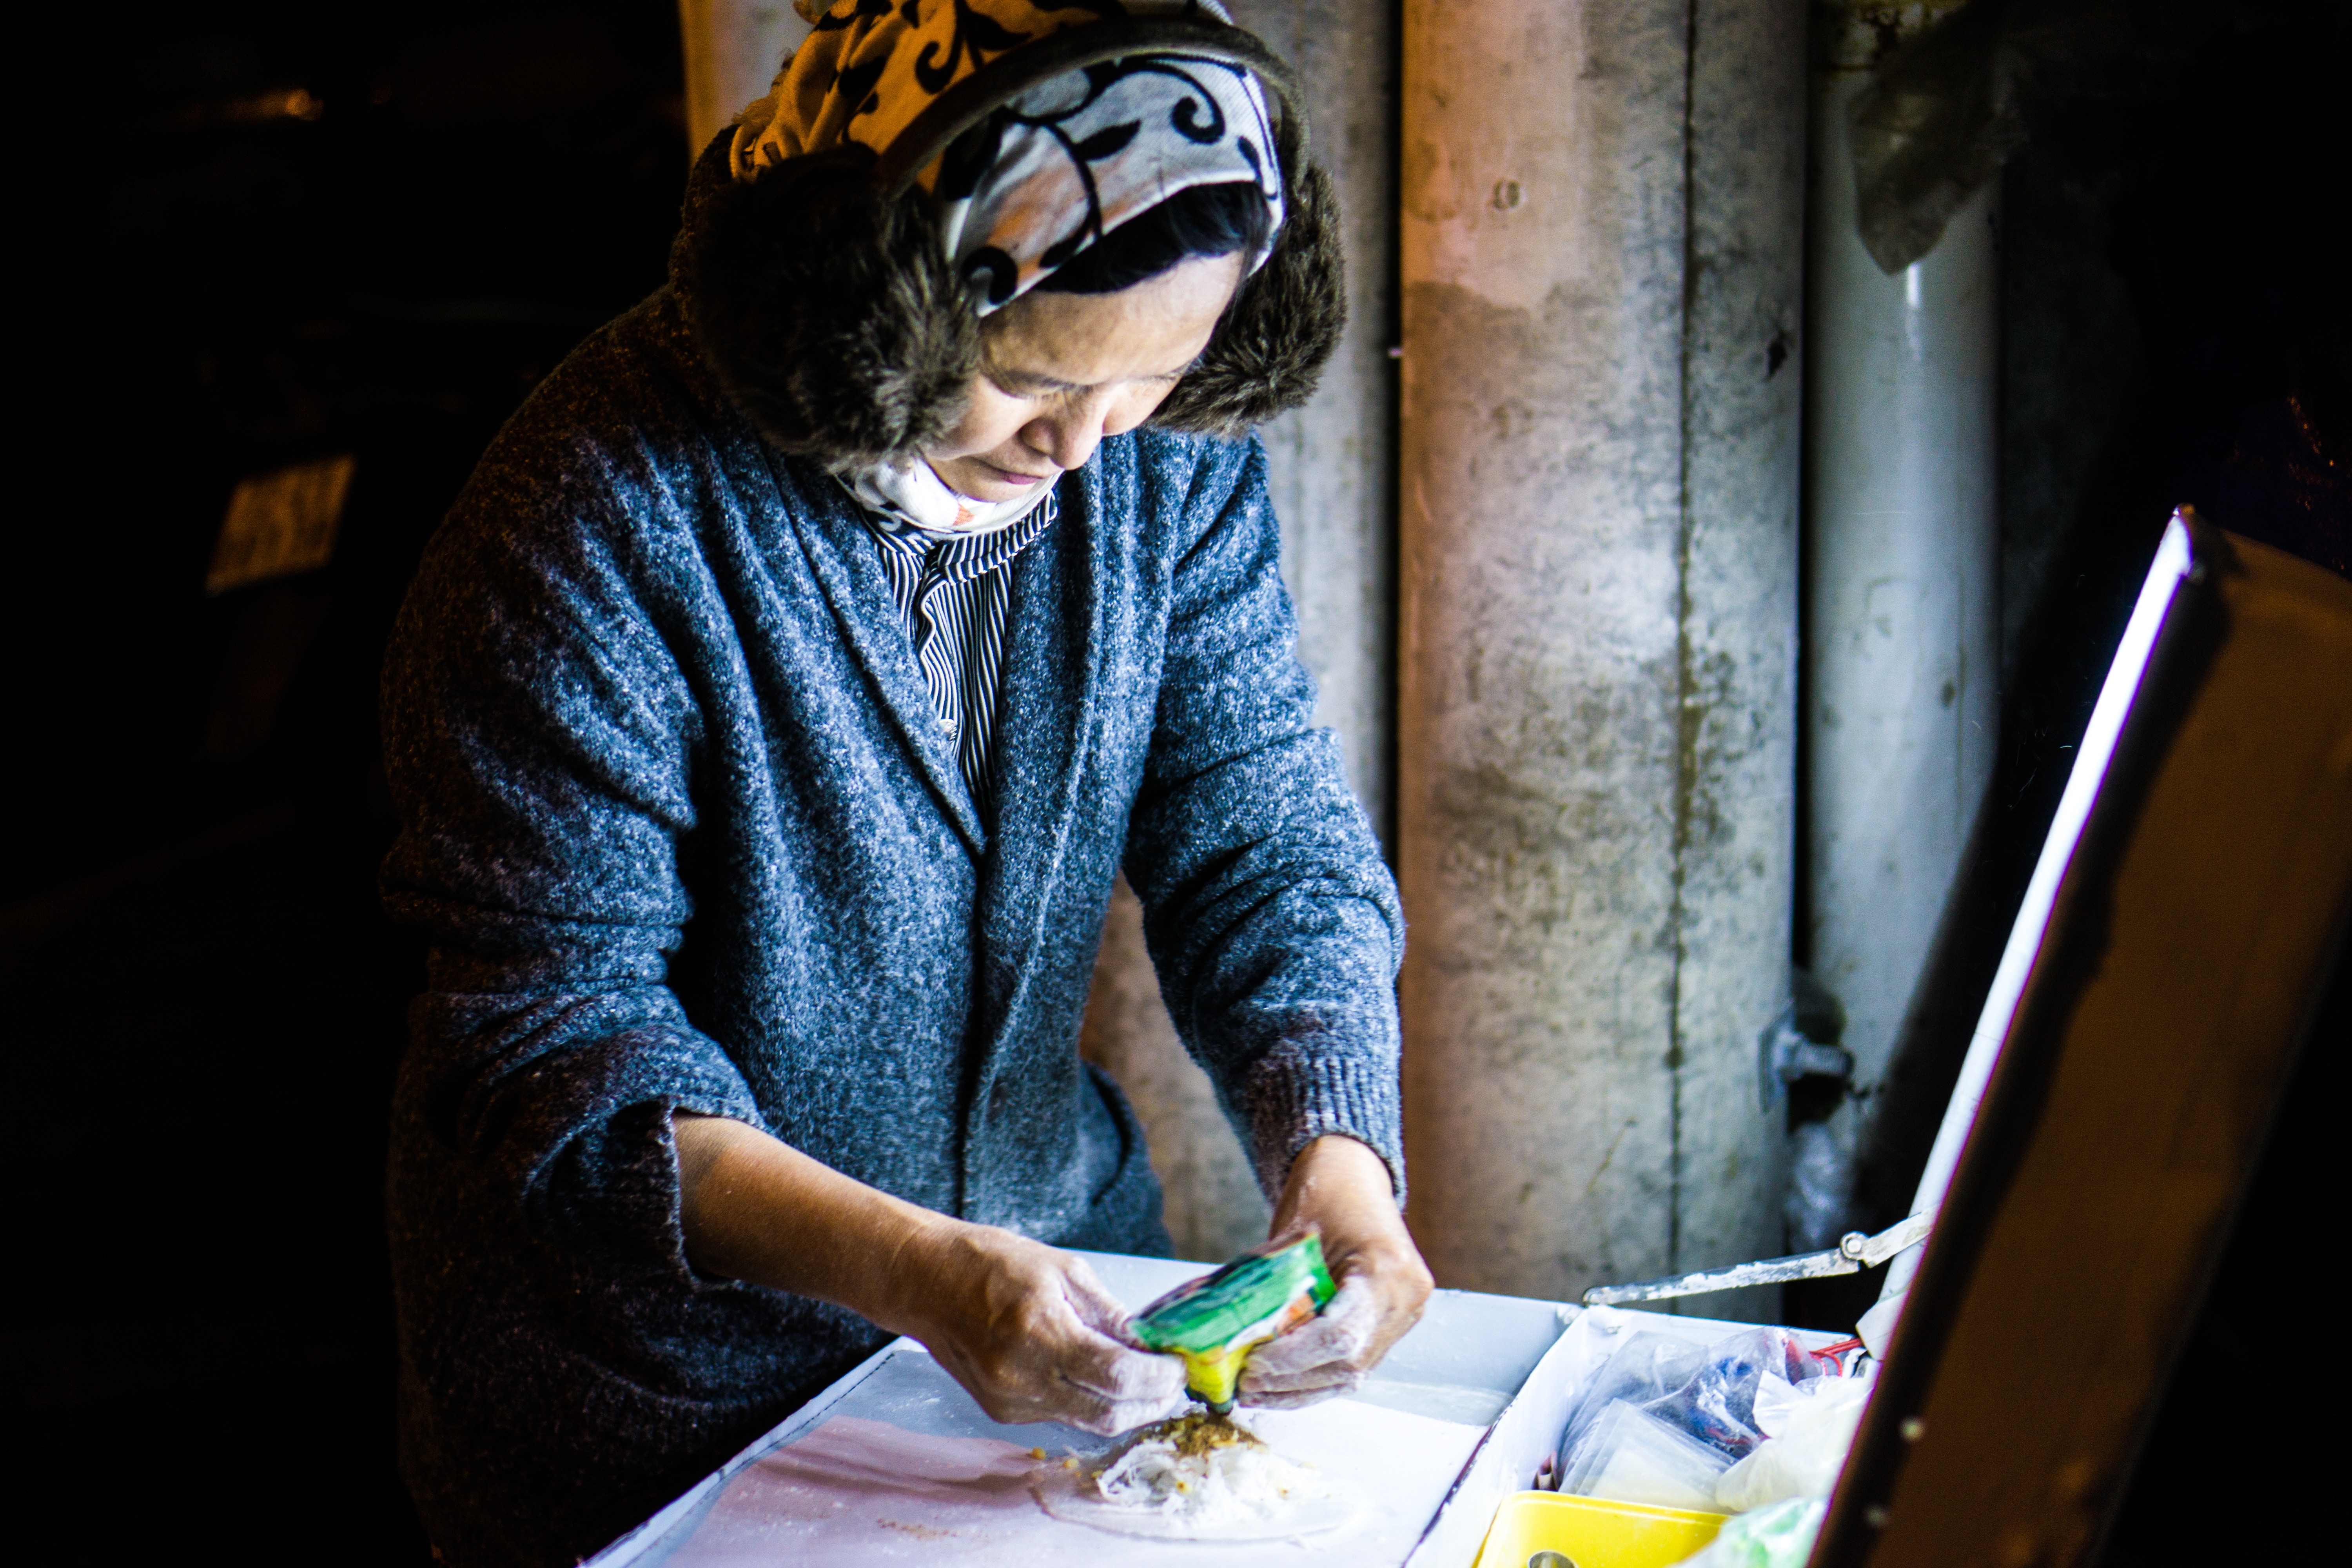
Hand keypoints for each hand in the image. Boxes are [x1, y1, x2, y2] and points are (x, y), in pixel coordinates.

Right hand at [673, 1113, 1185, 1435]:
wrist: (924, 1281)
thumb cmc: (990, 1263)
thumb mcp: (1062, 1269)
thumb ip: (1107, 1313)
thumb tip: (1149, 1344)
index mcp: (1039, 1330)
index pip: (1116, 1375)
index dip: (1157, 1379)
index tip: (1178, 1370)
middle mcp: (1021, 1375)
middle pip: (1105, 1412)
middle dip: (1148, 1403)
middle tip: (1172, 1385)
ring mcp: (1008, 1399)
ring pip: (1084, 1420)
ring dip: (1121, 1407)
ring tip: (1145, 1384)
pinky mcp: (1001, 1410)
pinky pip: (1058, 1416)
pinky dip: (1086, 1402)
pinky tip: (1099, 1380)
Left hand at [1238, 1134, 1432, 1409]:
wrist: (1354, 1175)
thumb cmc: (1324, 1193)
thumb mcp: (1293, 1235)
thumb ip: (1268, 1286)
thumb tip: (1222, 1335)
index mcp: (1388, 1270)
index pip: (1342, 1334)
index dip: (1293, 1357)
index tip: (1252, 1364)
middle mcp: (1406, 1300)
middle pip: (1347, 1363)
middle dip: (1291, 1379)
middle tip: (1243, 1384)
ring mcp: (1403, 1317)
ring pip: (1350, 1374)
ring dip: (1299, 1389)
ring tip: (1253, 1391)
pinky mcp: (1391, 1326)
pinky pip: (1353, 1366)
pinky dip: (1314, 1379)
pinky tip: (1278, 1387)